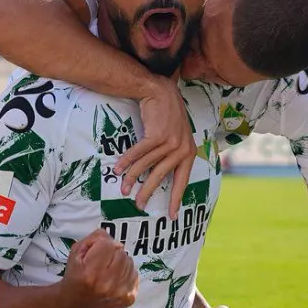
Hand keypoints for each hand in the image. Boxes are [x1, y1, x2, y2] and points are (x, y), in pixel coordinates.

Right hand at [62, 229, 137, 307]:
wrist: (75, 304)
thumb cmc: (75, 276)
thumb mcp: (76, 252)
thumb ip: (94, 238)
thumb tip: (113, 240)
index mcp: (90, 272)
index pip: (108, 245)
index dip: (102, 244)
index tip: (96, 252)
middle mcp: (107, 284)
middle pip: (121, 253)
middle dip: (113, 253)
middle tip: (103, 262)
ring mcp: (120, 293)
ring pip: (130, 263)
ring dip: (120, 263)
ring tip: (108, 270)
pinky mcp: (129, 299)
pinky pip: (135, 275)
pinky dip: (126, 273)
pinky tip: (115, 279)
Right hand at [115, 77, 195, 218]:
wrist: (161, 91)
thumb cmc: (168, 115)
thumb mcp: (179, 136)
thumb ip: (175, 154)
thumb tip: (163, 173)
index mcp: (189, 153)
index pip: (182, 181)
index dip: (175, 198)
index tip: (171, 216)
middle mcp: (181, 149)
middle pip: (161, 176)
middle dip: (148, 192)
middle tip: (139, 206)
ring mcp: (169, 142)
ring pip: (147, 166)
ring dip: (132, 178)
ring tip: (123, 189)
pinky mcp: (156, 135)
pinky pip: (139, 153)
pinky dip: (127, 162)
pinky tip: (118, 170)